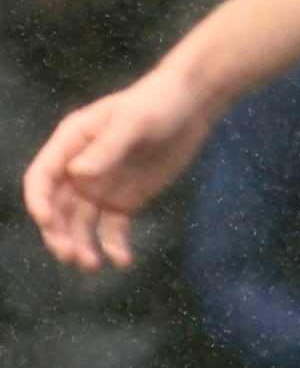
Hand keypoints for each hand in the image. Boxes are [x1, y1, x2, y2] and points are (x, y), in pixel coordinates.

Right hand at [22, 66, 220, 269]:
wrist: (193, 105)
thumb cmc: (158, 103)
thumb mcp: (133, 121)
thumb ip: (107, 147)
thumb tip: (77, 173)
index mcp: (70, 144)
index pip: (42, 177)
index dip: (39, 200)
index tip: (46, 222)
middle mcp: (79, 170)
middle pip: (58, 208)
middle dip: (58, 233)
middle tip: (70, 254)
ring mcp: (101, 187)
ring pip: (81, 223)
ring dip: (81, 245)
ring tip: (91, 264)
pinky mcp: (125, 199)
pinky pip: (113, 227)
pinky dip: (114, 245)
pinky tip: (122, 260)